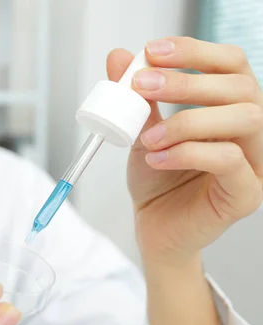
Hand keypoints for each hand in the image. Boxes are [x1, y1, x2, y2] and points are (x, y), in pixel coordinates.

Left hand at [107, 37, 262, 263]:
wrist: (154, 229)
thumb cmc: (156, 180)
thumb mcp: (141, 131)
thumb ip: (137, 98)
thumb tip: (119, 56)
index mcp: (230, 109)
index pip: (231, 64)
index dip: (195, 51)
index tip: (153, 51)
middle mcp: (251, 132)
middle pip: (241, 87)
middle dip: (187, 81)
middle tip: (143, 86)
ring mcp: (255, 163)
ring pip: (244, 119)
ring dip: (187, 121)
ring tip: (148, 137)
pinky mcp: (246, 194)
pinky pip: (229, 161)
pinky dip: (187, 153)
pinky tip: (156, 159)